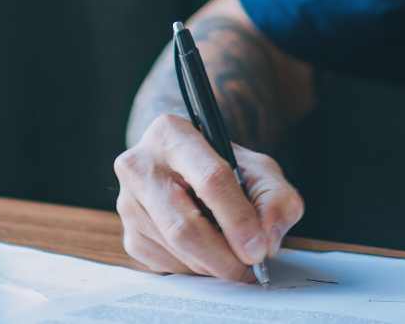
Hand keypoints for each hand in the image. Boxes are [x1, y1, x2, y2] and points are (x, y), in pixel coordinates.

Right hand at [113, 113, 305, 281]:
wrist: (191, 171)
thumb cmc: (226, 168)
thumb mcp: (260, 170)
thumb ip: (276, 199)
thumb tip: (266, 239)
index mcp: (173, 134)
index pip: (210, 180)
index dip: (238, 220)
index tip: (258, 249)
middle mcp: (140, 165)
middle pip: (183, 225)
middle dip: (223, 256)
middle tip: (250, 269)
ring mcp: (128, 203)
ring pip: (176, 250)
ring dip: (213, 265)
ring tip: (235, 258)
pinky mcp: (129, 235)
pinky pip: (166, 265)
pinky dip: (196, 269)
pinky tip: (210, 254)